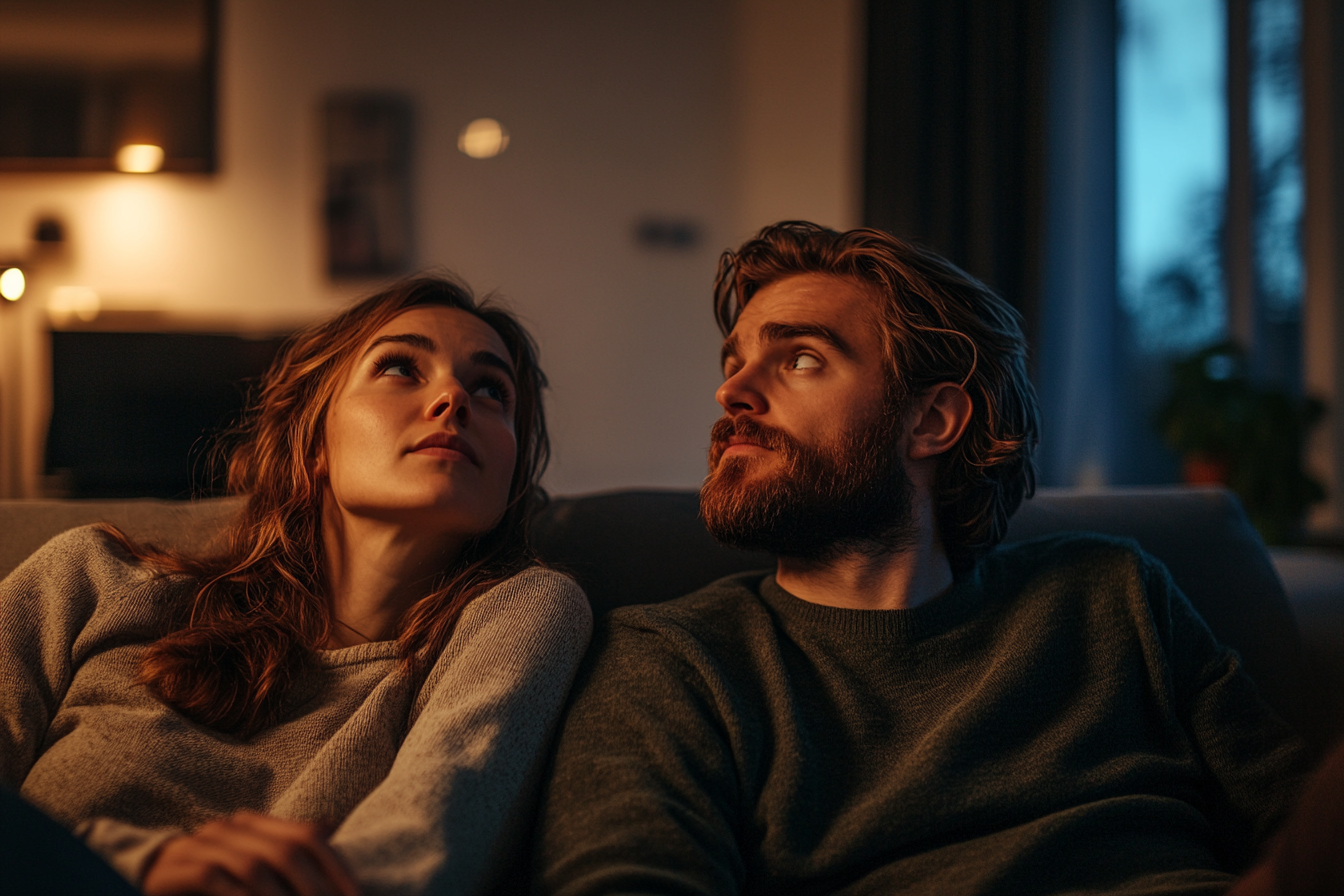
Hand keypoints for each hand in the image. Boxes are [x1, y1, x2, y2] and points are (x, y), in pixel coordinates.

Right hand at [142, 811, 359, 895]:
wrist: (149, 882)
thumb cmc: (213, 883)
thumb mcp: (255, 867)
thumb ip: (289, 855)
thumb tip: (333, 830)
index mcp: (257, 824)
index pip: (311, 836)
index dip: (339, 868)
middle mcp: (233, 827)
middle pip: (289, 850)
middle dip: (317, 888)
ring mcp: (203, 844)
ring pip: (256, 866)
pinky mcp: (178, 869)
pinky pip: (216, 879)